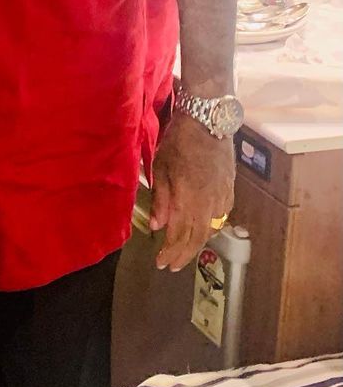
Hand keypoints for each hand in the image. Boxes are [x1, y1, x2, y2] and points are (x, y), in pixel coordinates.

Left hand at [150, 112, 234, 270]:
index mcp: (190, 199)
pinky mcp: (230, 190)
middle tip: (171, 266)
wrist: (208, 121)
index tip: (161, 263)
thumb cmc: (178, 141)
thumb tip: (157, 226)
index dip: (171, 252)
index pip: (180, 235)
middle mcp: (210, 204)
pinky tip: (201, 230)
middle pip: (198, 238)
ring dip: (196, 243)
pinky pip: (219, 217)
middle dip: (183, 254)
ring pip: (210, 229)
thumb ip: (161, 199)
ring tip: (183, 252)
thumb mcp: (161, 167)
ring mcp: (223, 198)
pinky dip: (208, 228)